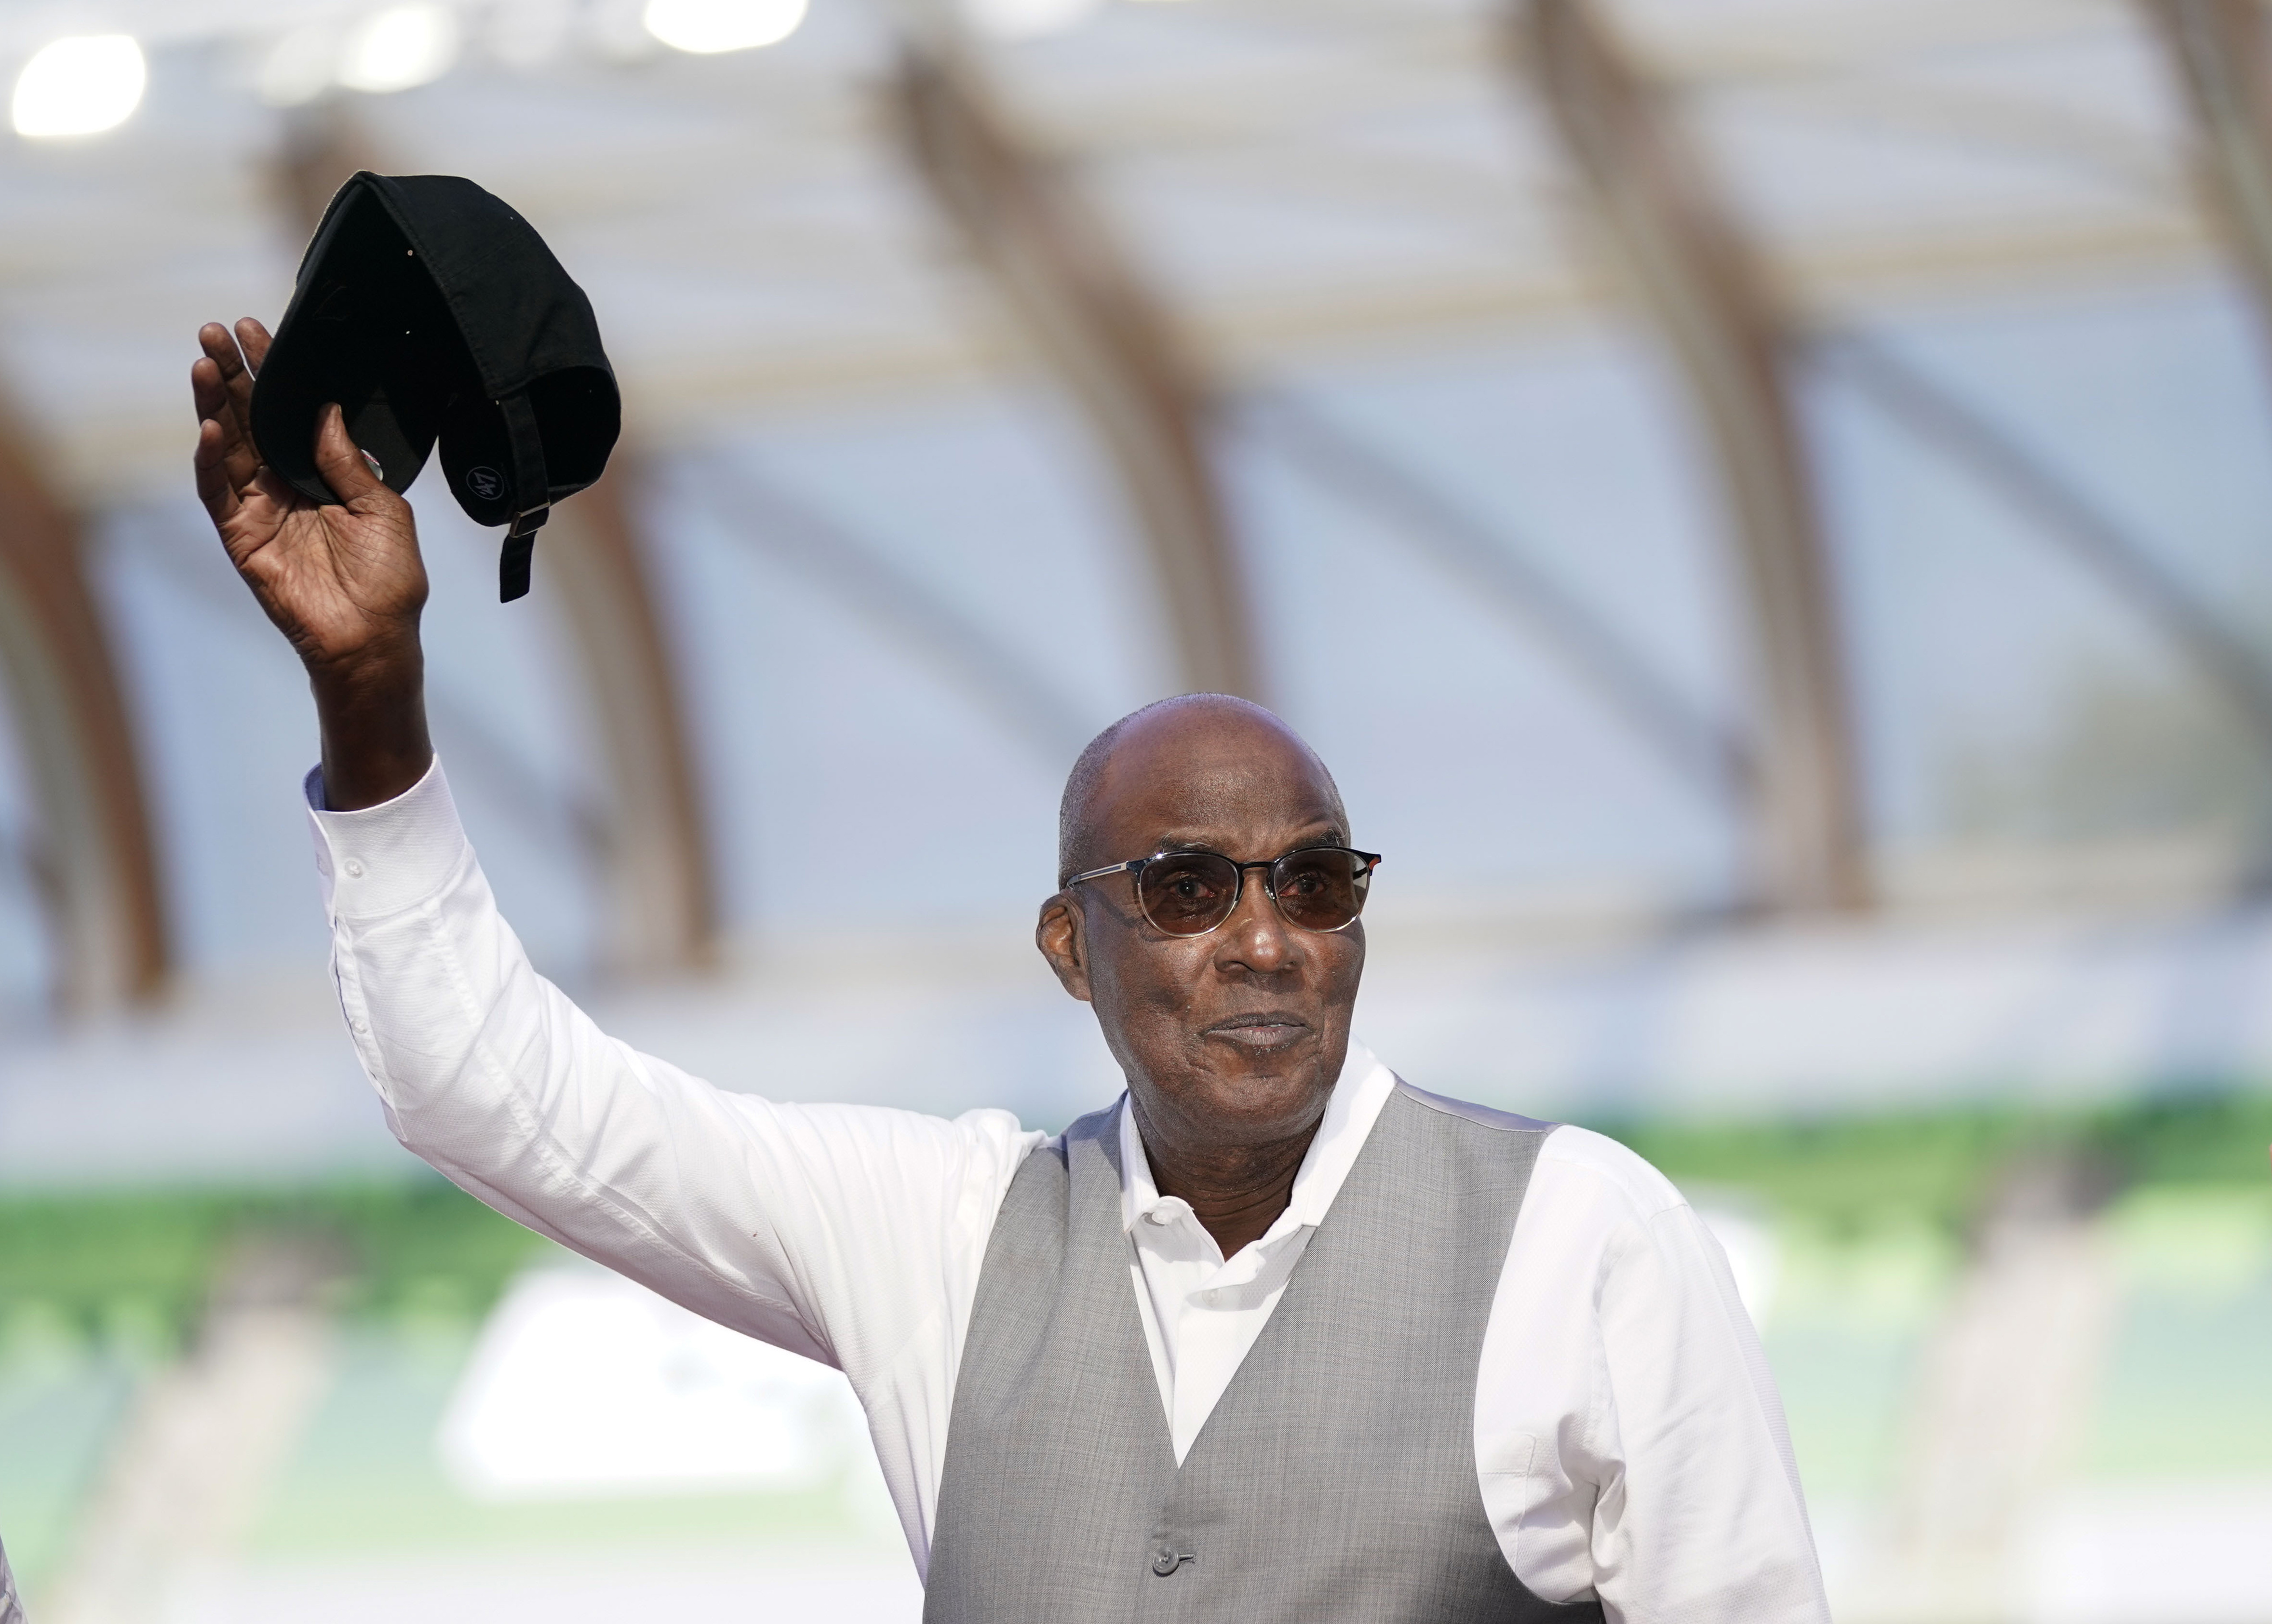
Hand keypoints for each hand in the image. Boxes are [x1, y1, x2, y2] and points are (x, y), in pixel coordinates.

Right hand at [192, 318, 432, 807]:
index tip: (259, 331)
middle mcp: (285, 485)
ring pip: (227, 446)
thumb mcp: (383, 509)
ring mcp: (258, 509)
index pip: (288, 413)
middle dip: (232, 374)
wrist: (376, 638)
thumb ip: (348, 461)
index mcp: (321, 474)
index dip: (272, 373)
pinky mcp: (241, 536)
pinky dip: (211, 460)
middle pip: (250, 420)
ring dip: (213, 404)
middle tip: (216, 330)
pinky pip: (217, 492)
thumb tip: (324, 410)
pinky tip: (210, 427)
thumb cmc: (390, 580)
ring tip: (204, 361)